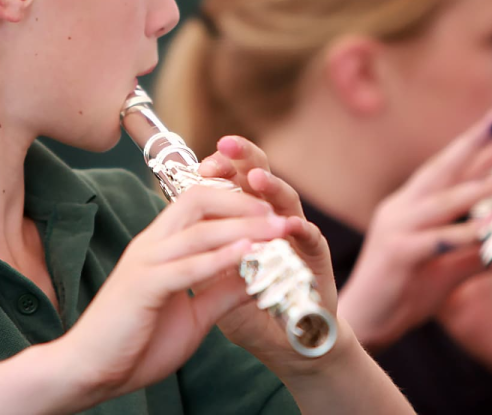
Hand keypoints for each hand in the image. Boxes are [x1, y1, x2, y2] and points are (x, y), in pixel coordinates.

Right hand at [62, 186, 291, 398]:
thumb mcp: (194, 316)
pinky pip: (186, 266)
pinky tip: (247, 254)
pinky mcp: (142, 287)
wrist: (87, 372)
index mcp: (159, 246)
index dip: (235, 202)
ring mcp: (144, 263)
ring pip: (198, 231)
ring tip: (277, 229)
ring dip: (242, 228)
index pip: (197, 203)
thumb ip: (222, 293)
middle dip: (242, 203)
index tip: (271, 213)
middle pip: (198, 202)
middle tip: (278, 214)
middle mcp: (150, 245)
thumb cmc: (136, 344)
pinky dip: (219, 258)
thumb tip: (258, 277)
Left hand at [195, 136, 339, 374]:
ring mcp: (296, 237)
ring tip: (255, 177)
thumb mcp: (216, 285)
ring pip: (287, 201)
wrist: (284, 346)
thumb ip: (203, 256)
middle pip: (259, 178)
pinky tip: (292, 225)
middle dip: (243, 159)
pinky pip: (311, 240)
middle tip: (226, 145)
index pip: (232, 184)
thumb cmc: (249, 313)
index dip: (220, 170)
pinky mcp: (316, 260)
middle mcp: (272, 220)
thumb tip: (175, 233)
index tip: (201, 164)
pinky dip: (302, 231)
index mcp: (246, 221)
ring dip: (272, 187)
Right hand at [337, 110, 491, 350]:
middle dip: (473, 146)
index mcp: (408, 206)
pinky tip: (491, 227)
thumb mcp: (444, 267)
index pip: (443, 171)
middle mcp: (400, 209)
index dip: (472, 150)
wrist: (363, 323)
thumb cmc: (402, 293)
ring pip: (444, 202)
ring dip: (481, 188)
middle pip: (440, 171)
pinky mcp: (398, 254)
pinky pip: (437, 240)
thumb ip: (473, 250)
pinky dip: (465, 233)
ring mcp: (396, 229)